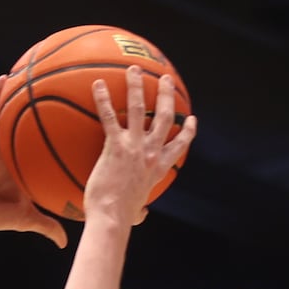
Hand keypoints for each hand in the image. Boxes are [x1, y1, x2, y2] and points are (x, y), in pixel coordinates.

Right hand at [0, 76, 67, 247]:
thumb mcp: (26, 218)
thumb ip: (46, 225)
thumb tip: (66, 243)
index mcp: (25, 166)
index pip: (45, 147)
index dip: (61, 135)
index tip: (81, 121)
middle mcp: (14, 150)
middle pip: (32, 124)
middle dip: (45, 106)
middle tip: (65, 86)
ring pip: (11, 112)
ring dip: (19, 92)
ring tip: (32, 69)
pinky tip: (3, 80)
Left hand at [82, 67, 196, 226]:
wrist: (111, 218)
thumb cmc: (120, 219)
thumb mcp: (135, 213)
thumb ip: (140, 211)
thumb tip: (141, 216)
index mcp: (158, 168)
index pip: (179, 146)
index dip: (187, 131)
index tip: (191, 120)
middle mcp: (150, 153)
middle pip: (165, 117)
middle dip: (167, 96)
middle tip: (165, 80)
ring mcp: (134, 147)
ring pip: (140, 109)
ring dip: (137, 86)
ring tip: (133, 69)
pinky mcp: (115, 146)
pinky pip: (109, 117)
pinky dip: (103, 99)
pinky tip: (97, 84)